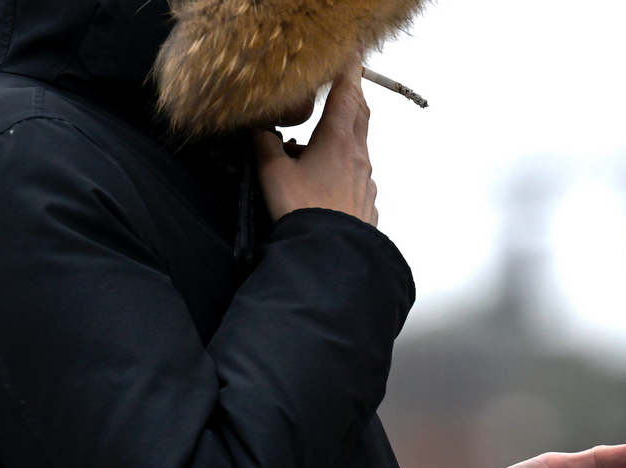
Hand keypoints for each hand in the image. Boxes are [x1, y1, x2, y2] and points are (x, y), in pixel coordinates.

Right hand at [253, 49, 377, 224]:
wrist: (330, 255)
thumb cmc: (304, 213)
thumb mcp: (272, 173)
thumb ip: (264, 144)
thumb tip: (260, 130)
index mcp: (337, 140)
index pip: (346, 94)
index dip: (349, 71)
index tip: (353, 53)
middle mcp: (357, 156)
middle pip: (360, 115)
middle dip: (352, 97)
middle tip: (344, 86)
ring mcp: (365, 180)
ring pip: (358, 146)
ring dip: (344, 136)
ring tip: (321, 141)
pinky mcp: (366, 202)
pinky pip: (357, 175)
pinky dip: (345, 167)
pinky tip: (328, 179)